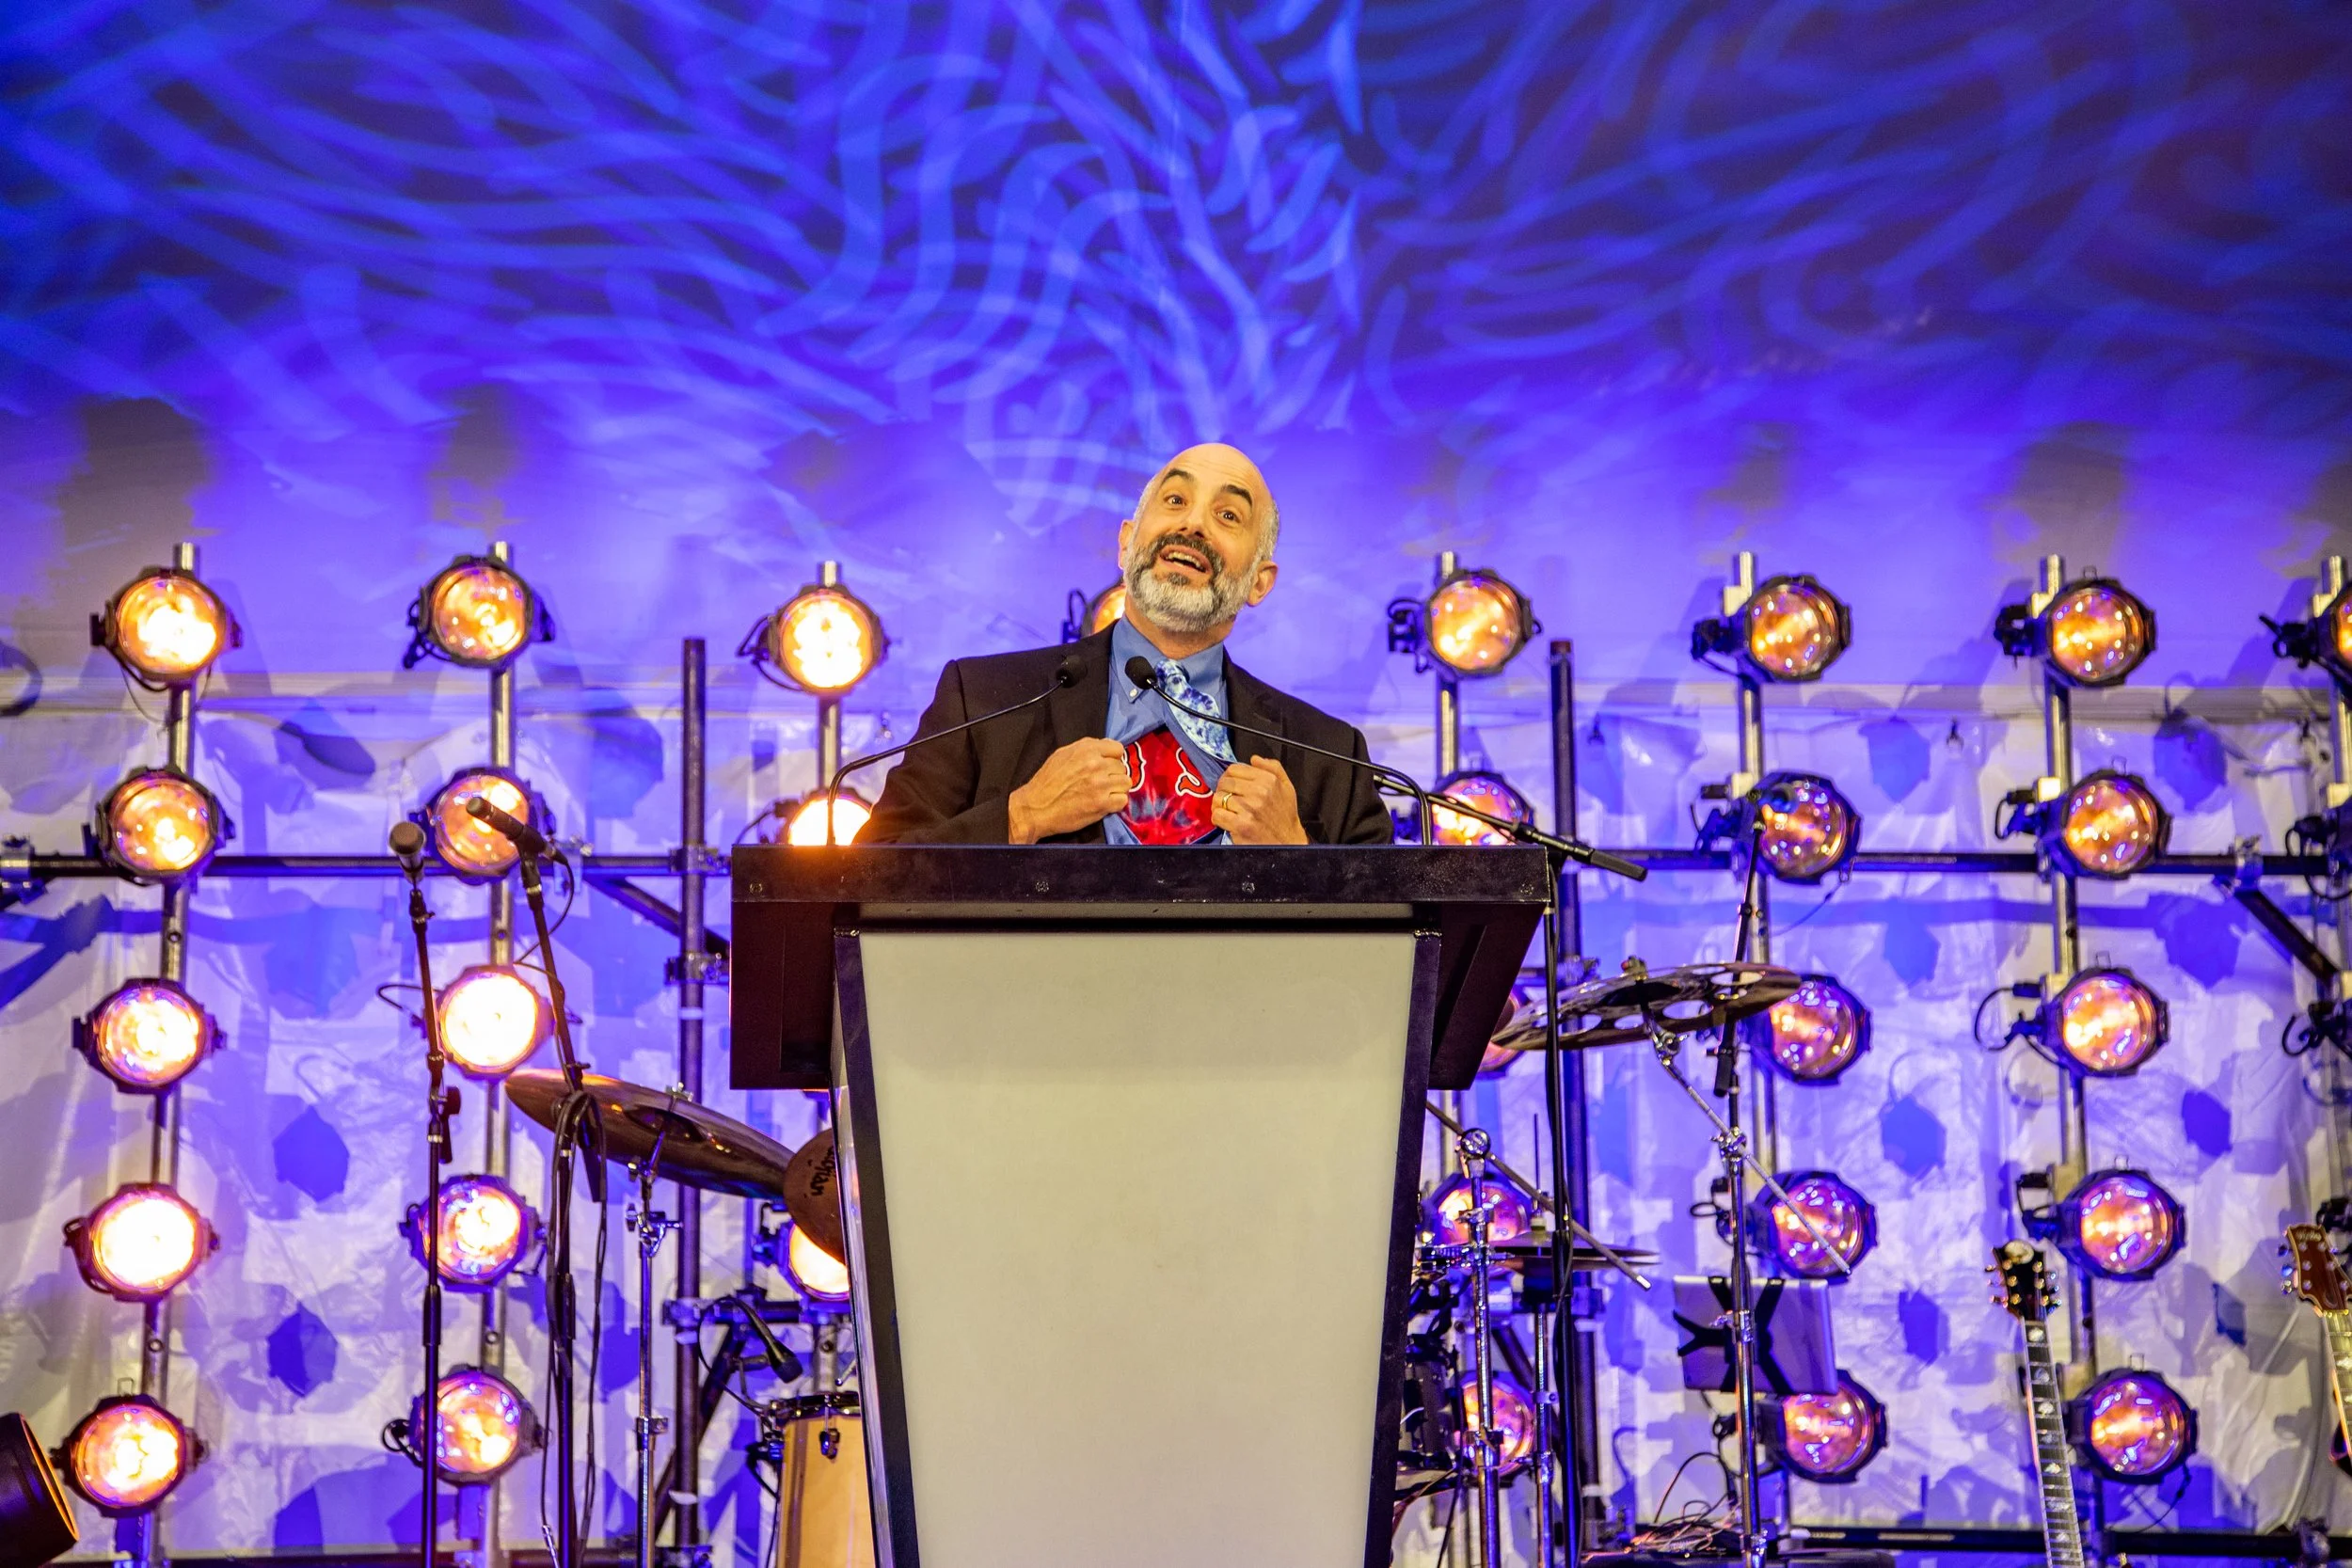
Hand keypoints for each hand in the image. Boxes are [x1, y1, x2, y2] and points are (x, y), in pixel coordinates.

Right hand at [1008, 738, 1130, 843]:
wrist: (1035, 808)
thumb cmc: (1046, 782)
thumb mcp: (1062, 754)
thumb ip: (1086, 749)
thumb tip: (1105, 749)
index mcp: (1086, 749)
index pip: (1118, 749)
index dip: (1113, 758)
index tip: (1106, 766)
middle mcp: (1096, 764)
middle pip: (1121, 767)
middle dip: (1113, 775)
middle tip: (1100, 783)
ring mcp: (1101, 785)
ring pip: (1126, 783)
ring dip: (1117, 789)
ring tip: (1103, 794)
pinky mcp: (1102, 804)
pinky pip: (1123, 800)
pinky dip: (1115, 803)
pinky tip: (1104, 804)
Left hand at [1213, 756, 1307, 844]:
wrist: (1287, 843)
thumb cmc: (1285, 817)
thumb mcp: (1287, 787)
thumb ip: (1273, 768)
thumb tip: (1254, 759)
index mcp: (1268, 780)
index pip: (1234, 769)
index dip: (1229, 777)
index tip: (1231, 786)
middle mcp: (1259, 792)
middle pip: (1224, 782)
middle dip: (1223, 791)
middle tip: (1228, 800)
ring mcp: (1249, 809)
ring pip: (1218, 798)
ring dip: (1219, 806)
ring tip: (1228, 811)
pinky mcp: (1240, 825)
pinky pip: (1217, 814)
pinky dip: (1218, 819)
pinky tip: (1227, 821)